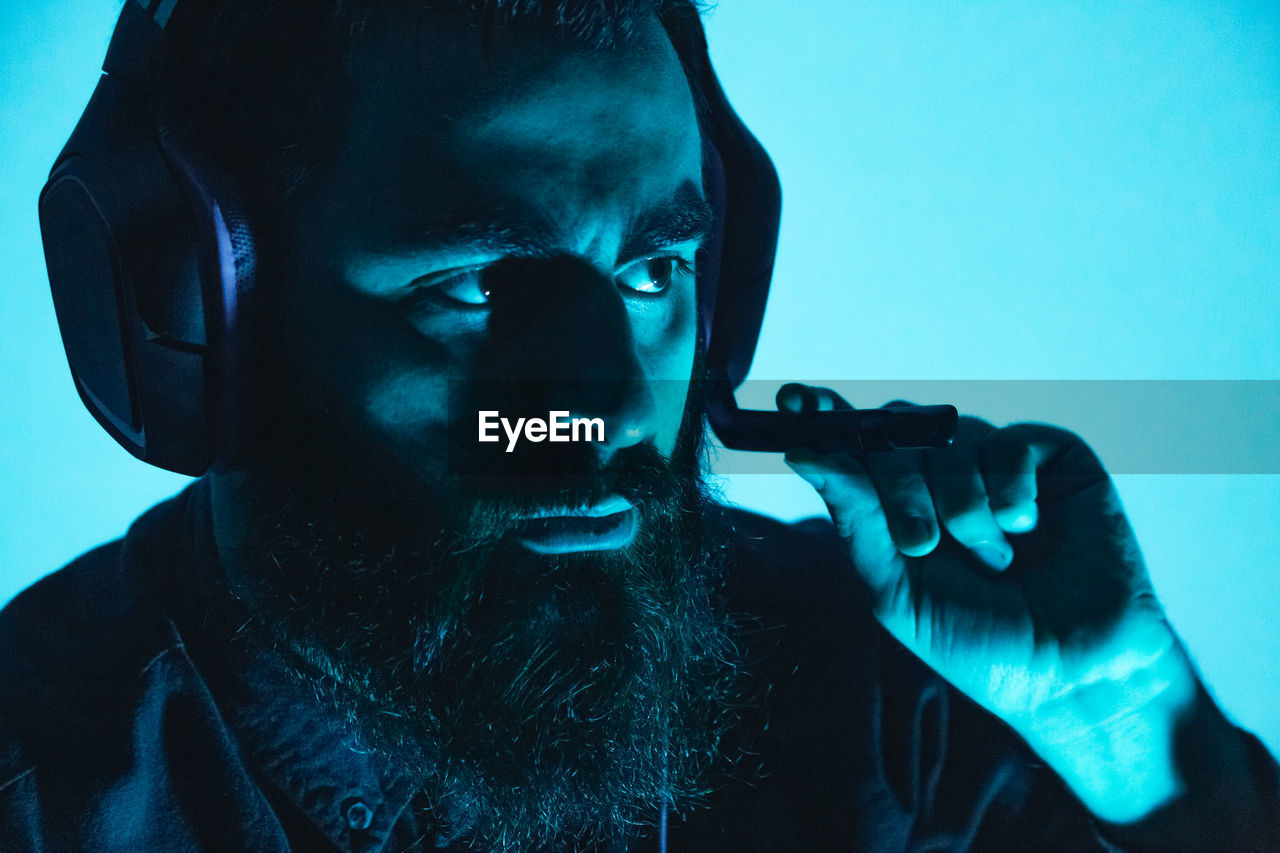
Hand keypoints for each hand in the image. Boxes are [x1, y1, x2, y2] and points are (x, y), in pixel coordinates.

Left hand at [778, 384, 1205, 823]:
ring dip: (961, 504)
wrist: (1072, 673)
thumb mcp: (896, 590)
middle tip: (921, 543)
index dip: (821, 417)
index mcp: (895, 507)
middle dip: (898, 484)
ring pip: (949, 434)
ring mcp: (994, 463)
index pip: (850, 443)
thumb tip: (802, 453)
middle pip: (892, 431)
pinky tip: (1026, 527)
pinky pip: (1009, 441)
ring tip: (993, 559)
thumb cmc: (980, 643)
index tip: (795, 401)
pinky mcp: (1051, 458)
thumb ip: (854, 519)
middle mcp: (940, 476)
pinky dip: (1010, 488)